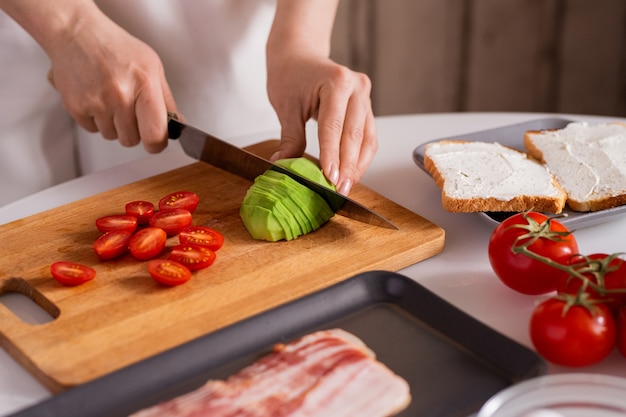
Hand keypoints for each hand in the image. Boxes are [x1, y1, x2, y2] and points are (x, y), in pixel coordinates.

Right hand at [49, 12, 177, 151]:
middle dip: (133, 130)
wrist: (76, 32)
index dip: (157, 143)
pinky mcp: (76, 107)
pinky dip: (95, 119)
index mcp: (144, 84)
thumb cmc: (116, 47)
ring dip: (113, 124)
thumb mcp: (152, 66)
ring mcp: (96, 102)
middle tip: (130, 110)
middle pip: (131, 140)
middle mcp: (120, 95)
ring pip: (111, 136)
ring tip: (110, 99)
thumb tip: (177, 125)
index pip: (155, 134)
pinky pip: (92, 129)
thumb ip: (166, 99)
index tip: (156, 140)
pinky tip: (96, 97)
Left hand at [267, 55, 376, 194]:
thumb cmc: (291, 75)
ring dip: (358, 166)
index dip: (332, 155)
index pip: (334, 126)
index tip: (330, 178)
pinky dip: (361, 157)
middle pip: (354, 135)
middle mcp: (356, 87)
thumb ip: (290, 138)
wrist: (300, 55)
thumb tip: (283, 166)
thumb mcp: (285, 106)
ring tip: (346, 187)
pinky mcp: (367, 107)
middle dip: (347, 166)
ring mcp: (365, 96)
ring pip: (367, 138)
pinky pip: (368, 136)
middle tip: (339, 190)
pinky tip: (351, 173)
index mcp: (336, 82)